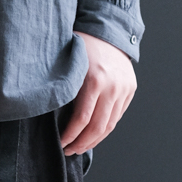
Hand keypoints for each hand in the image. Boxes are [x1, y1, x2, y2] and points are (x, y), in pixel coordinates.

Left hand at [59, 31, 136, 155]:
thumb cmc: (80, 46)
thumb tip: (51, 118)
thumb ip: (64, 89)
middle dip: (82, 143)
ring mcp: (124, 88)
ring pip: (110, 124)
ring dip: (95, 140)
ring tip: (81, 146)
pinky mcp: (131, 89)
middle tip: (69, 150)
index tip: (61, 143)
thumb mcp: (68, 65)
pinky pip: (117, 116)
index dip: (70, 136)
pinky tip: (93, 134)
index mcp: (94, 80)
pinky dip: (105, 127)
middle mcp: (112, 86)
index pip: (82, 120)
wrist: (107, 30)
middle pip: (98, 127)